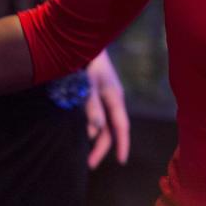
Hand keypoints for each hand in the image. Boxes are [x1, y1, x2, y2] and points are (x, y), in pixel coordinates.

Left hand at [85, 50, 129, 168]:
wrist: (83, 41)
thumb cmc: (87, 61)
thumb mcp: (88, 85)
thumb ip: (92, 107)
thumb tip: (97, 131)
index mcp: (115, 98)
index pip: (121, 127)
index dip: (122, 145)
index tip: (121, 162)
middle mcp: (112, 99)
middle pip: (111, 129)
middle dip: (102, 148)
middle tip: (90, 164)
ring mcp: (105, 95)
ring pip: (103, 123)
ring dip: (96, 137)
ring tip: (85, 152)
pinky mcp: (96, 91)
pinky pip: (97, 114)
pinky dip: (91, 126)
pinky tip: (84, 131)